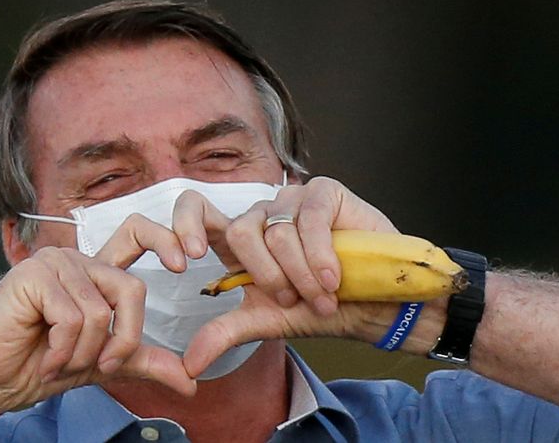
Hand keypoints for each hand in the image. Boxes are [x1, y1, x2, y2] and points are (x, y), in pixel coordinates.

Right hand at [0, 244, 195, 413]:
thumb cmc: (38, 367)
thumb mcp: (103, 363)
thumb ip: (143, 361)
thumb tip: (190, 382)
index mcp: (94, 272)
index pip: (136, 234)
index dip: (164, 239)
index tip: (183, 263)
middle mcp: (76, 261)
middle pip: (131, 289)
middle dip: (122, 339)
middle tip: (98, 365)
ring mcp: (53, 264)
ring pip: (100, 312)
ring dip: (83, 353)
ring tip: (58, 362)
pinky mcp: (33, 276)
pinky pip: (73, 318)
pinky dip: (63, 351)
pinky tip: (43, 360)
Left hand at [173, 176, 396, 312]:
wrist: (373, 307)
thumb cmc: (320, 308)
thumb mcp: (267, 321)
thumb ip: (225, 333)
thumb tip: (188, 366)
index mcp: (240, 242)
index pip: (196, 210)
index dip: (184, 225)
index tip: (187, 259)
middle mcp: (262, 217)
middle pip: (240, 232)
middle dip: (268, 277)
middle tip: (292, 300)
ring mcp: (293, 201)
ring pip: (278, 232)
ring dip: (302, 276)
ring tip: (324, 295)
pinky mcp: (324, 193)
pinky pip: (310, 218)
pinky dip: (321, 255)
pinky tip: (334, 276)